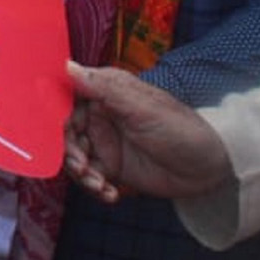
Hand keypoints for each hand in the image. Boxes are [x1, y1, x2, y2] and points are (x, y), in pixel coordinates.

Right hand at [63, 61, 232, 203]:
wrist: (211, 167)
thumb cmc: (181, 128)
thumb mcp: (142, 107)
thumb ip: (103, 88)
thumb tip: (67, 65)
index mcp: (105, 93)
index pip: (66, 99)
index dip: (54, 115)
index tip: (48, 134)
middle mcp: (100, 117)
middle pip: (65, 133)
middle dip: (69, 153)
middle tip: (83, 167)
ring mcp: (106, 143)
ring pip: (75, 158)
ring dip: (82, 174)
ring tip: (101, 185)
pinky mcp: (113, 168)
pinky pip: (90, 178)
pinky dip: (95, 188)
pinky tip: (111, 194)